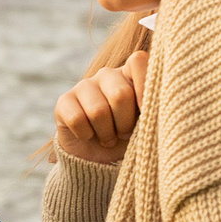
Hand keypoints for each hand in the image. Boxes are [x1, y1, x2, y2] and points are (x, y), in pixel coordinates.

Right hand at [53, 50, 151, 166]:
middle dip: (125, 123)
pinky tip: (89, 136)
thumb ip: (154, 110)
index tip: (147, 113)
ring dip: (106, 134)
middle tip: (125, 134)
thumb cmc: (130, 138)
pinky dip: (86, 135)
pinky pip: (76, 119)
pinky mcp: (64, 101)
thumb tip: (156, 105)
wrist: (99, 159)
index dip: (145, 87)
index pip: (138, 61)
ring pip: (98, 111)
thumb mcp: (147, 125)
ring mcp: (84, 85)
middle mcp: (107, 74)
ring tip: (109, 138)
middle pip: (120, 94)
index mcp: (131, 74)